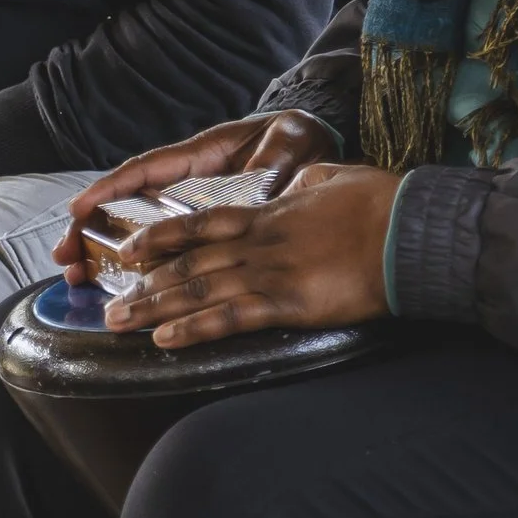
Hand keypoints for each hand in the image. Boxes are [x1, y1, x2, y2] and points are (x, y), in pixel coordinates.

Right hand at [54, 111, 333, 280]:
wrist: (313, 147)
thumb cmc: (296, 139)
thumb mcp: (289, 143)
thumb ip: (274, 162)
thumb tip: (262, 181)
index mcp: (201, 157)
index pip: (146, 170)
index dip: (110, 189)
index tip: (79, 208)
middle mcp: (187, 183)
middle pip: (127, 204)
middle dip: (91, 229)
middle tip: (65, 256)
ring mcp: (192, 207)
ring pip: (139, 229)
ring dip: (105, 251)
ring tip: (78, 276)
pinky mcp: (205, 231)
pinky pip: (167, 249)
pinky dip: (141, 266)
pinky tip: (118, 287)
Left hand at [99, 159, 399, 349]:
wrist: (407, 230)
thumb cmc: (380, 204)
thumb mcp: (333, 178)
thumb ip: (303, 184)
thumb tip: (294, 184)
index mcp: (268, 214)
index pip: (200, 223)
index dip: (160, 237)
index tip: (131, 248)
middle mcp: (259, 243)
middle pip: (187, 262)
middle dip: (144, 283)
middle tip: (110, 300)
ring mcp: (270, 273)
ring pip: (197, 291)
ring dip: (153, 308)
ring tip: (118, 321)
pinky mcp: (288, 303)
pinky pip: (230, 318)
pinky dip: (193, 329)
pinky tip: (164, 339)